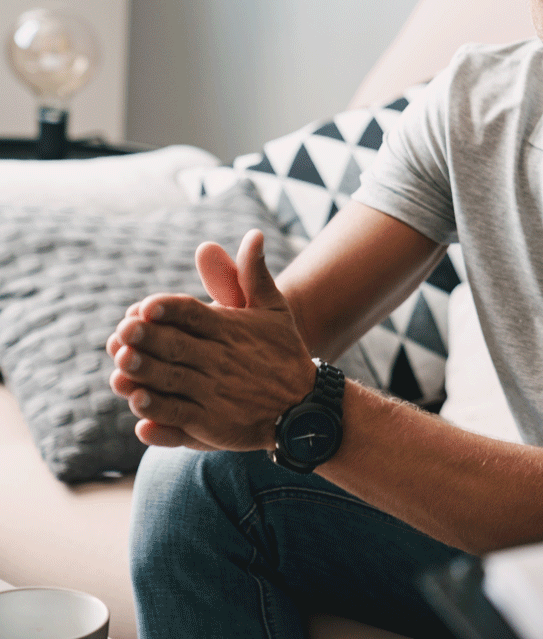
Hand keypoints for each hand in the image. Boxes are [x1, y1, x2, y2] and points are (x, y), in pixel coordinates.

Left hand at [107, 229, 315, 451]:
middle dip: (149, 339)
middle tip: (122, 332)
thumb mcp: (275, 310)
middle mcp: (221, 360)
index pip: (194, 314)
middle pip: (178, 346)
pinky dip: (158, 409)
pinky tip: (138, 401)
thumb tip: (253, 234)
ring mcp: (215, 393)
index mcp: (231, 329)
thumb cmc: (282, 352)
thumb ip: (254, 274)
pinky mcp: (211, 424)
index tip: (144, 306)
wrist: (304, 406)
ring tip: (121, 363)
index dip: (168, 309)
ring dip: (146, 372)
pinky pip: (179, 415)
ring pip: (173, 380)